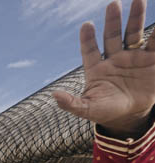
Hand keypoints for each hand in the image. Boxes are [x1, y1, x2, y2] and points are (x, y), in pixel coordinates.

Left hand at [53, 0, 154, 136]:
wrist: (130, 115)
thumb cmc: (106, 111)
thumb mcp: (87, 109)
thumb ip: (71, 103)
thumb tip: (54, 95)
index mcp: (96, 68)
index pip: (89, 50)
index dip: (87, 38)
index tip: (86, 25)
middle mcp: (114, 58)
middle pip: (113, 36)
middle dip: (113, 21)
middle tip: (113, 4)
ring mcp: (132, 57)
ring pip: (133, 34)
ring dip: (135, 18)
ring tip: (138, 1)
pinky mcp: (151, 60)